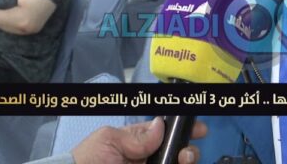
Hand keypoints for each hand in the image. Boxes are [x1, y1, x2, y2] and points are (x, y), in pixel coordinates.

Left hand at [71, 117, 206, 163]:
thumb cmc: (86, 161)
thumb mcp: (107, 141)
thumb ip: (135, 136)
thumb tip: (160, 126)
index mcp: (135, 145)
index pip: (164, 135)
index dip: (183, 130)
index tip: (200, 130)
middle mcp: (145, 161)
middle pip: (177, 155)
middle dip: (188, 152)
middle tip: (186, 155)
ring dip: (187, 161)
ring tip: (183, 162)